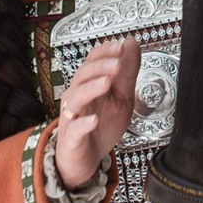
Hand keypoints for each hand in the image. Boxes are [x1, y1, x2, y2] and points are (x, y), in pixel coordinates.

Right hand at [54, 38, 140, 187]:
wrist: (87, 159)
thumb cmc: (102, 125)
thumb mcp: (122, 97)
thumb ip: (127, 72)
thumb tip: (131, 43)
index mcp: (89, 84)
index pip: (92, 62)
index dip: (104, 53)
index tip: (120, 46)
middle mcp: (77, 97)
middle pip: (82, 76)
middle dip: (99, 67)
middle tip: (117, 63)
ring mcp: (72, 117)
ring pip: (76, 98)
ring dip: (91, 89)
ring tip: (106, 83)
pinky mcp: (71, 138)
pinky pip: (74, 129)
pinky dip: (83, 124)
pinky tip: (94, 120)